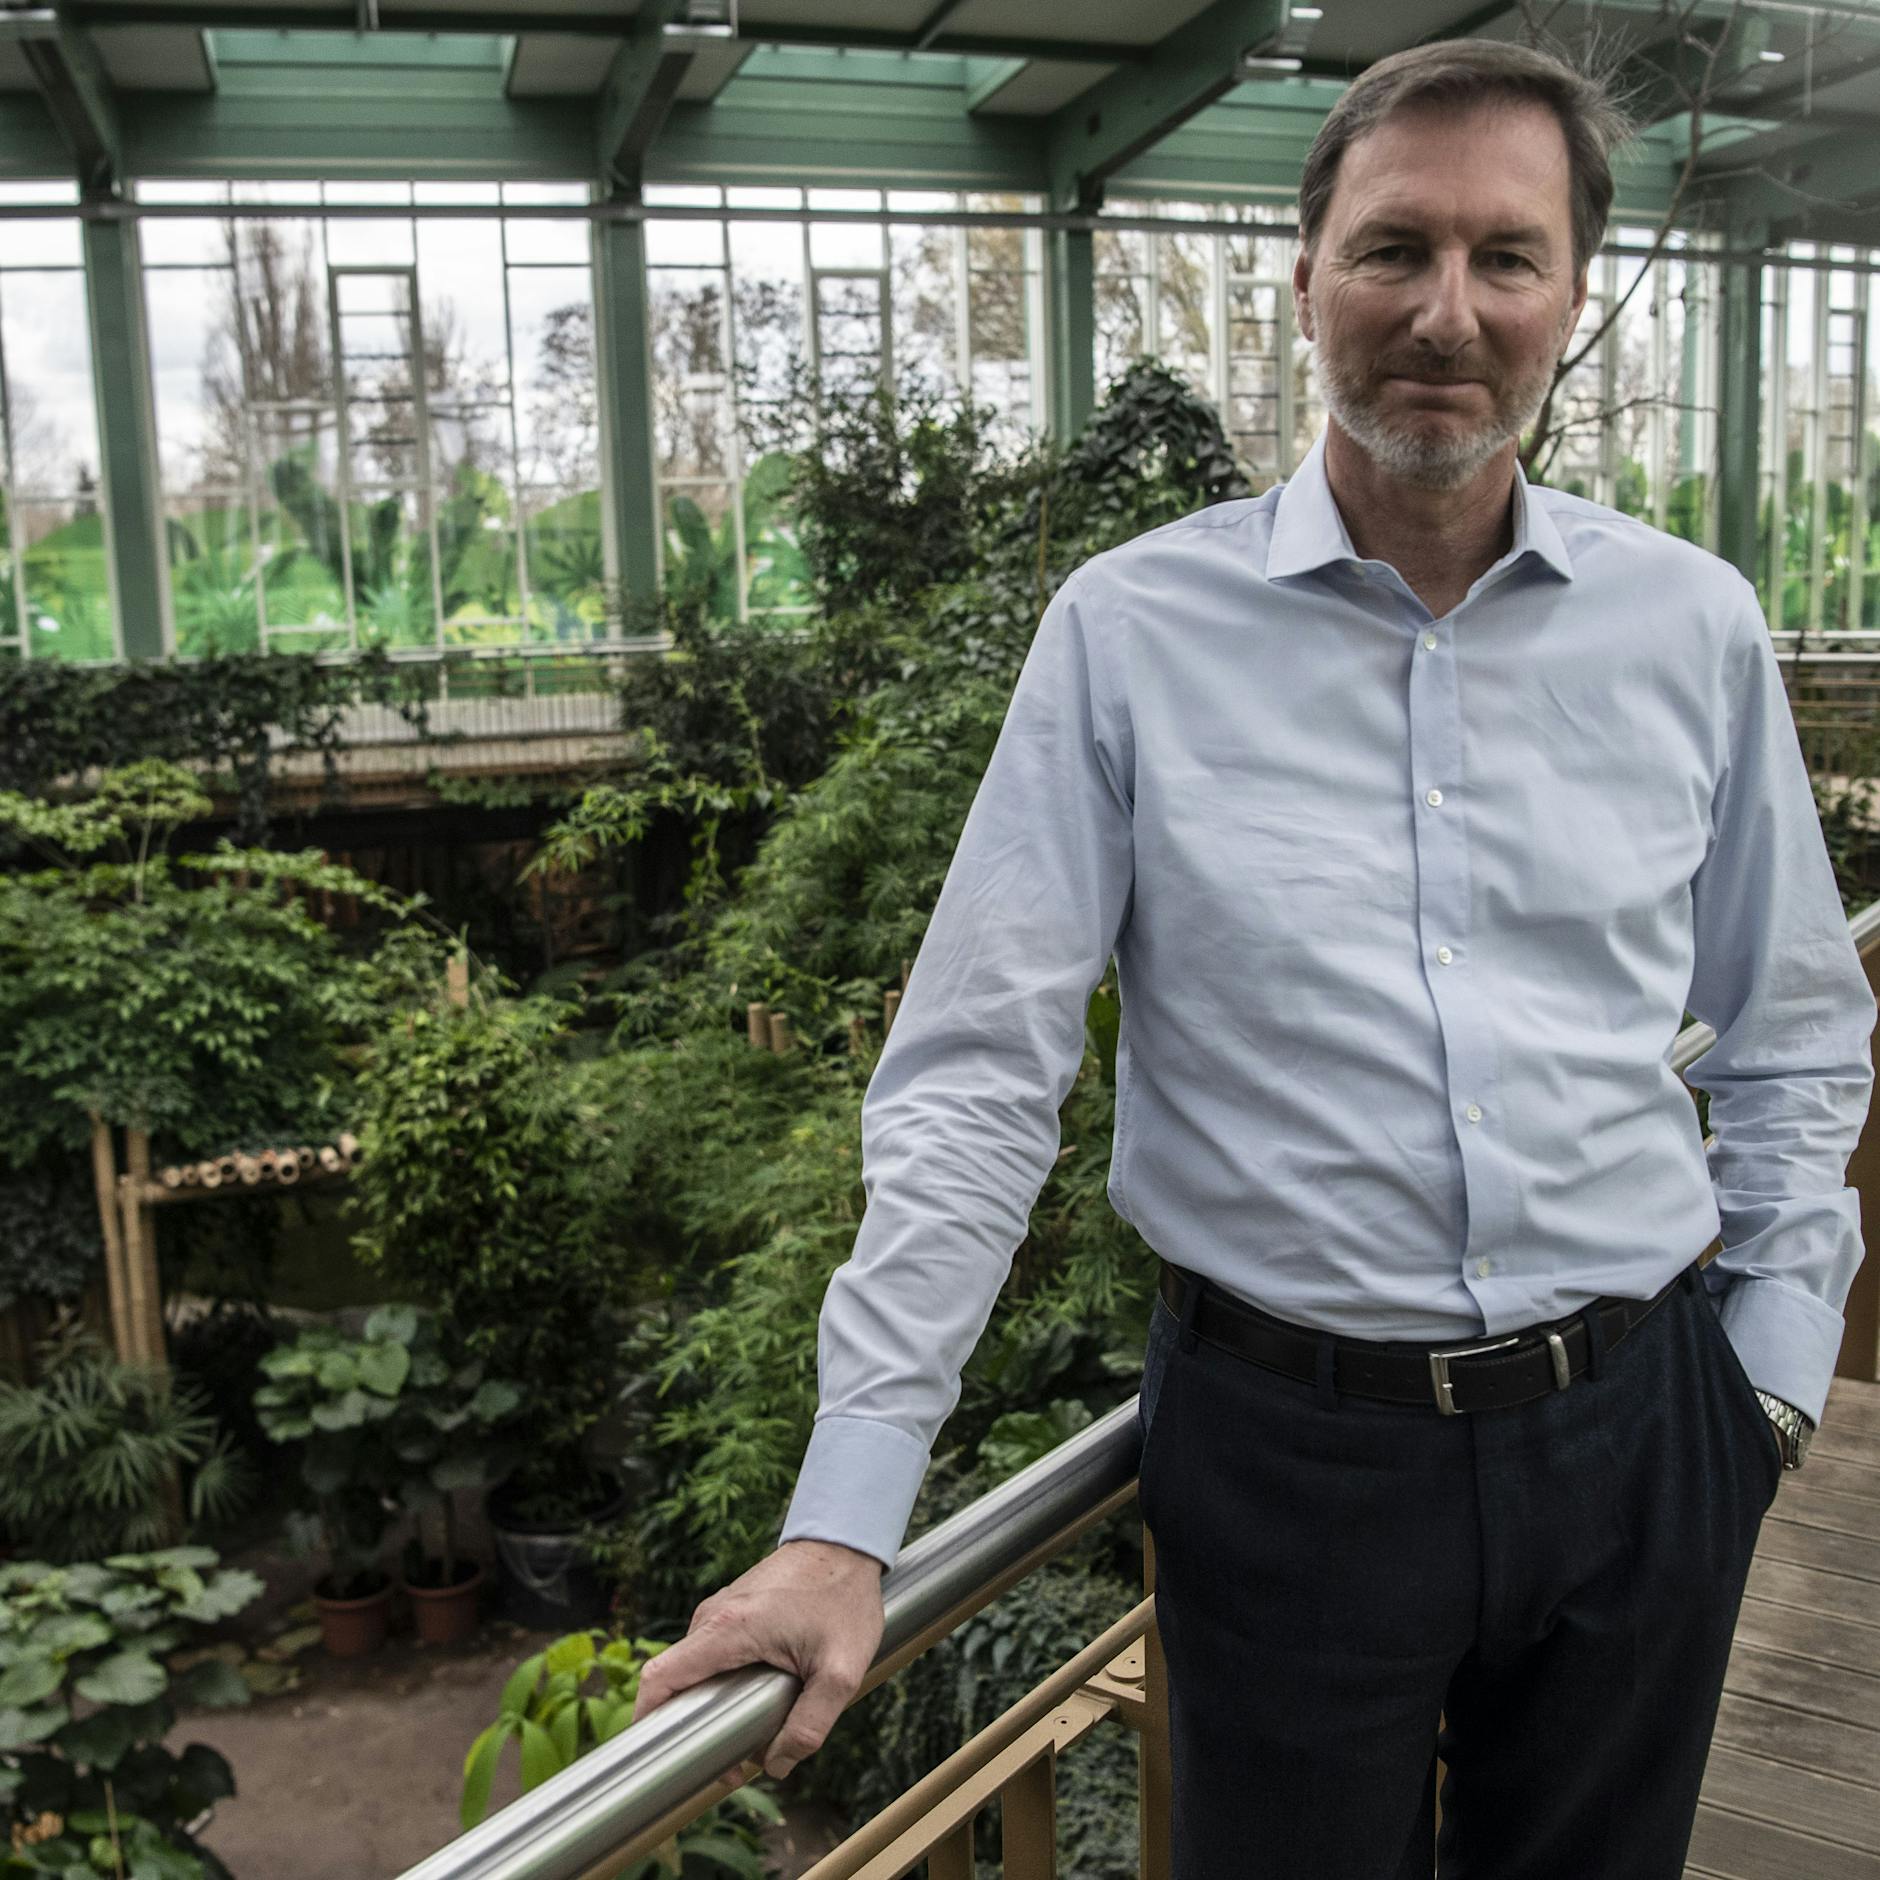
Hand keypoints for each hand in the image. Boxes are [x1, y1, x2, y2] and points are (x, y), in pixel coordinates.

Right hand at [629, 1538, 885, 1786]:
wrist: (847, 1545)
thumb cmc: (844, 1600)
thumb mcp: (841, 1672)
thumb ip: (810, 1725)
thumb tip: (775, 1765)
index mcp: (726, 1630)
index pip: (659, 1679)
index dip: (648, 1722)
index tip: (667, 1757)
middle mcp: (712, 1617)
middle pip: (677, 1682)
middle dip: (695, 1726)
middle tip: (737, 1758)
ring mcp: (720, 1610)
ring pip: (698, 1670)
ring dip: (715, 1704)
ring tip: (758, 1728)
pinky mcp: (733, 1608)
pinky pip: (714, 1655)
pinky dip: (727, 1681)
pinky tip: (763, 1695)